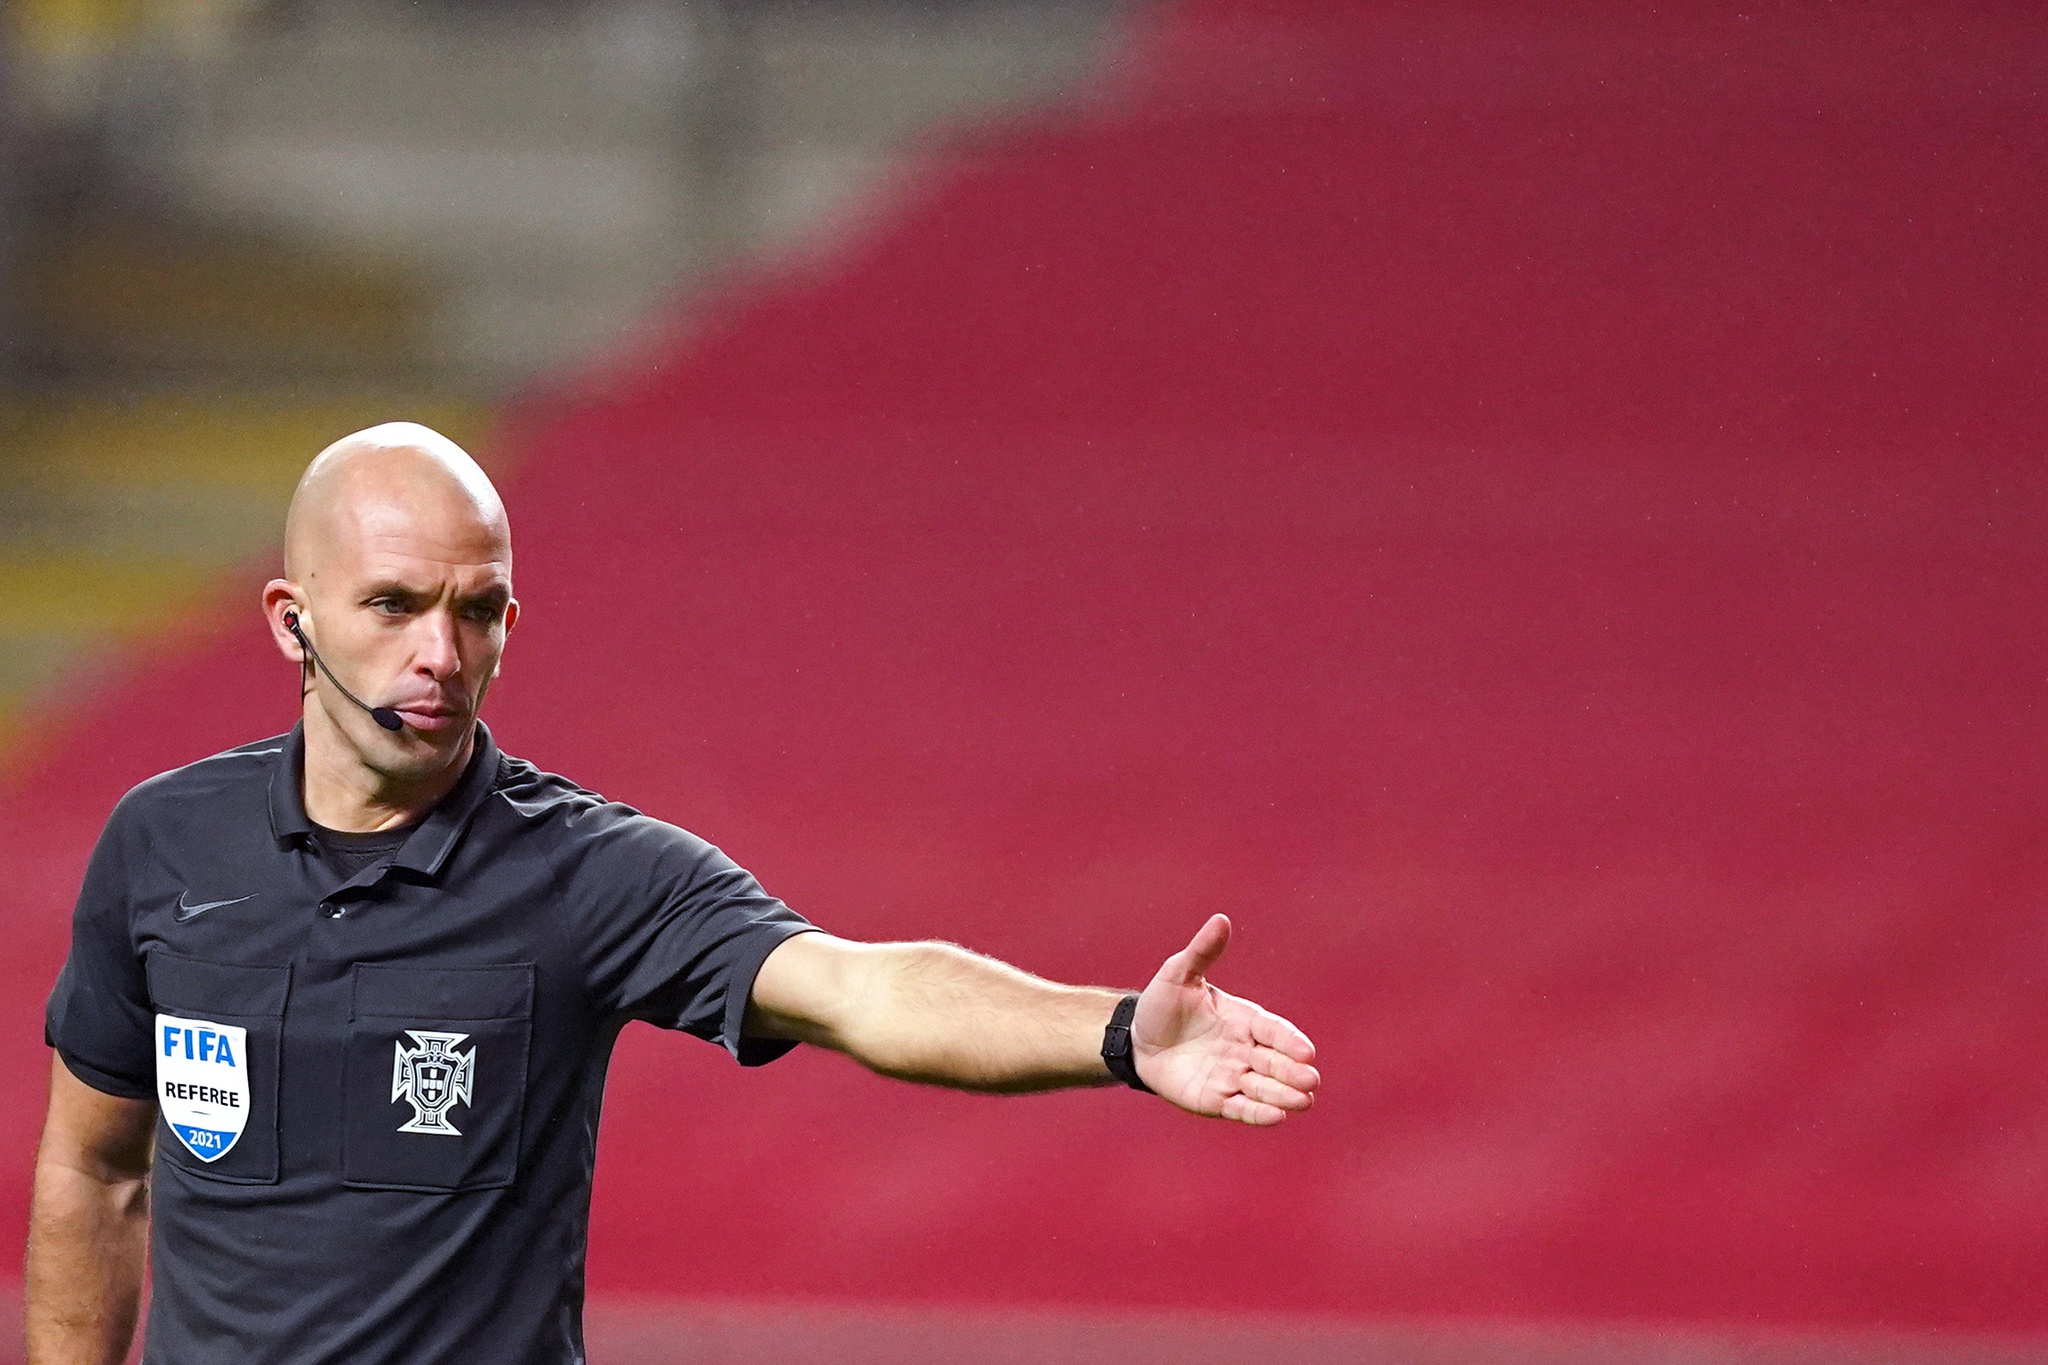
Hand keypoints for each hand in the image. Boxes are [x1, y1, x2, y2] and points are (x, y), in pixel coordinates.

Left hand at [1132, 914, 1319, 1124]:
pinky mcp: (1217, 1100)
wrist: (1136, 1040)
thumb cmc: (1161, 1005)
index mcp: (1243, 1019)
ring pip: (1264, 1088)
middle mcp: (1244, 1050)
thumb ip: (1202, 951)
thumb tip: (1221, 919)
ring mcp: (1232, 1076)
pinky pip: (1242, 1108)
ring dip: (1284, 1095)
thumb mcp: (1179, 974)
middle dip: (1293, 1072)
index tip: (1306, 1051)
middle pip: (1275, 1063)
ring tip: (1302, 1101)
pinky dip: (1260, 1114)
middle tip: (1310, 1081)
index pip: (1273, 1030)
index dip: (1289, 1041)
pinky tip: (1277, 1117)